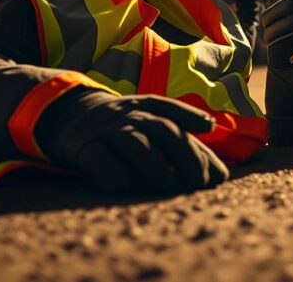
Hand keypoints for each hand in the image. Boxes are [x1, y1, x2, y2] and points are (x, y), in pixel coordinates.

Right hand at [47, 90, 228, 193]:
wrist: (69, 116)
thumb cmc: (123, 126)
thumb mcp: (149, 121)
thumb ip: (183, 142)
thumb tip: (222, 173)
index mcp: (147, 106)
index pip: (173, 112)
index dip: (192, 119)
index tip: (211, 132)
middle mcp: (130, 115)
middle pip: (163, 129)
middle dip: (186, 154)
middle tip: (200, 181)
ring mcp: (108, 130)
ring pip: (135, 143)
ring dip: (155, 166)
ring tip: (169, 186)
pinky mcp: (86, 148)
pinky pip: (102, 160)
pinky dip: (117, 174)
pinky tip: (128, 187)